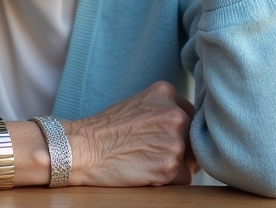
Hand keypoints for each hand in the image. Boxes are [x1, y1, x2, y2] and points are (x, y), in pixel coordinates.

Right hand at [63, 81, 199, 186]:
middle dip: (180, 148)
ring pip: (190, 160)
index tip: (160, 138)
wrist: (82, 148)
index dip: (178, 131)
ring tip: (147, 161)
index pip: (190, 116)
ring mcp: (174, 141)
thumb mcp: (138, 104)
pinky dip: (168, 181)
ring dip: (174, 165)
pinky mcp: (169, 167)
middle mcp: (175, 114)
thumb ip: (163, 109)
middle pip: (193, 138)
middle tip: (152, 152)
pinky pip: (183, 179)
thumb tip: (189, 127)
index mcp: (166, 93)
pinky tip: (146, 173)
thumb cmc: (105, 129)